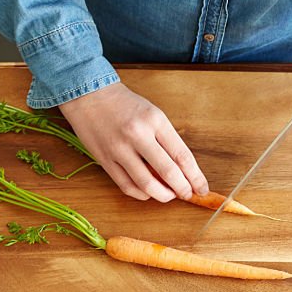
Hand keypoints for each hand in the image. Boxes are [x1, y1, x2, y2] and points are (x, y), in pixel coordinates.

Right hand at [59, 82, 208, 201]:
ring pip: (147, 184)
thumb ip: (166, 141)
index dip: (195, 176)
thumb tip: (182, 171)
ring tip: (169, 195)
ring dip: (163, 195)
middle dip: (182, 189)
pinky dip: (142, 194)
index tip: (202, 188)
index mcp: (155, 120)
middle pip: (168, 172)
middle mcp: (138, 135)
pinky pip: (127, 186)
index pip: (182, 155)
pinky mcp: (105, 160)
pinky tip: (149, 193)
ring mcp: (119, 149)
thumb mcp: (153, 114)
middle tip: (187, 194)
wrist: (89, 96)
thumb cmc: (125, 105)